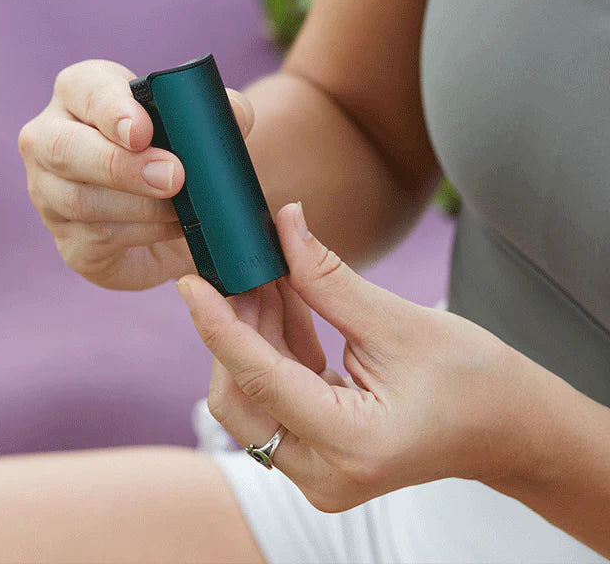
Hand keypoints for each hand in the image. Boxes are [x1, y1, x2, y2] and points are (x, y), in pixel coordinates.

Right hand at [18, 59, 254, 289]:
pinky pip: (96, 239)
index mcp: (79, 94)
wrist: (167, 214)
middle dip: (121, 165)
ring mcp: (49, 194)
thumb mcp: (193, 124)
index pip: (84, 89)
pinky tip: (174, 227)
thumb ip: (214, 111)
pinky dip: (142, 234)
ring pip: (80, 201)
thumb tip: (234, 113)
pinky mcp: (68, 242)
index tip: (144, 130)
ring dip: (141, 206)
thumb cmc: (171, 151)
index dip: (112, 110)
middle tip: (174, 176)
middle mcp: (49, 139)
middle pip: (64, 148)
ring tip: (183, 208)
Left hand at [177, 202, 521, 511]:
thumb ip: (328, 278)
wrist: (507, 425)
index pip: (261, 381)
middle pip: (240, 399)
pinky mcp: (317, 453)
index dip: (218, 327)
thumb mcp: (398, 322)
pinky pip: (273, 398)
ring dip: (251, 335)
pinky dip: (272, 348)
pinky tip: (281, 301)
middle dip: (234, 329)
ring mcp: (318, 470)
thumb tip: (284, 224)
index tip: (191, 283)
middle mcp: (324, 473)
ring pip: (250, 398)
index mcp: (351, 445)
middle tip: (243, 268)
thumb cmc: (472, 378)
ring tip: (266, 276)